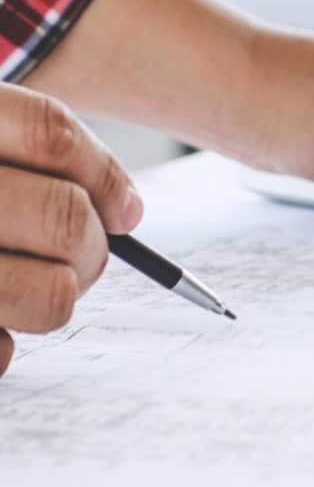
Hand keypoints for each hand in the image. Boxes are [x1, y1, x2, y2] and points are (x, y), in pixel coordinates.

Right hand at [0, 85, 142, 376]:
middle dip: (90, 246)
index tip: (125, 210)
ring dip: (54, 297)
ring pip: (53, 296)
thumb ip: (27, 156)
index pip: (50, 132)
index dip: (103, 173)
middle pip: (67, 216)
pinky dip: (2, 344)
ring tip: (22, 286)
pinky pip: (1, 354)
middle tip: (79, 257)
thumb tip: (129, 213)